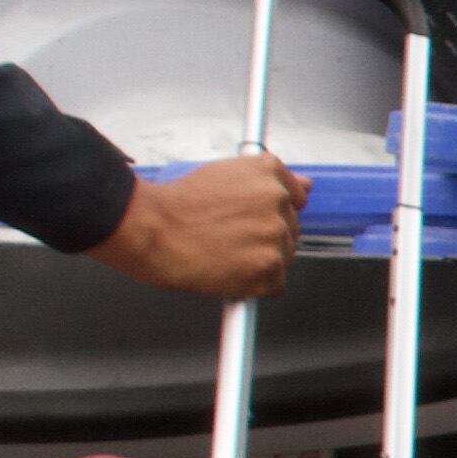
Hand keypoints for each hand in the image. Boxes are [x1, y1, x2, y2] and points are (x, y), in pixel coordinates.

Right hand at [92, 153, 301, 299]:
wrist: (152, 229)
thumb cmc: (175, 205)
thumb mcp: (223, 174)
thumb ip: (266, 181)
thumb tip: (304, 186)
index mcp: (267, 171)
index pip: (295, 196)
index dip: (273, 212)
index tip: (255, 220)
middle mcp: (277, 199)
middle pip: (289, 228)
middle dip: (264, 238)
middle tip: (230, 239)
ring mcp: (275, 233)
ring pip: (284, 256)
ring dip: (260, 262)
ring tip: (225, 255)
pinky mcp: (268, 266)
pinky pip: (276, 284)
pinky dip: (255, 286)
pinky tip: (229, 272)